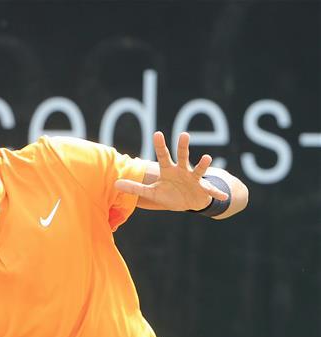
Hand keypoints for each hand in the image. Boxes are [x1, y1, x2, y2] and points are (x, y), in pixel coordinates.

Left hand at [114, 132, 230, 210]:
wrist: (188, 202)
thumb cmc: (169, 194)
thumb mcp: (151, 193)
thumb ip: (134, 188)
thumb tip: (115, 184)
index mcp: (168, 170)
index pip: (162, 155)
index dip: (159, 145)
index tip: (157, 134)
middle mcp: (182, 171)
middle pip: (182, 156)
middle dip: (183, 146)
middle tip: (183, 134)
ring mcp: (194, 179)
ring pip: (198, 169)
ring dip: (203, 164)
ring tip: (207, 158)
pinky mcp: (203, 189)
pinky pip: (210, 190)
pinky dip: (216, 193)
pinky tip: (222, 196)